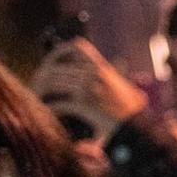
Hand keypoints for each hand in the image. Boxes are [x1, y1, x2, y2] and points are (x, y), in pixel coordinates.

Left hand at [30, 39, 147, 143]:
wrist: (138, 128)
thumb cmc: (129, 112)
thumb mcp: (122, 87)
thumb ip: (110, 76)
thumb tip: (106, 65)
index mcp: (103, 68)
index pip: (77, 47)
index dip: (60, 51)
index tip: (50, 61)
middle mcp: (96, 74)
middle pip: (60, 69)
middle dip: (46, 79)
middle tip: (38, 87)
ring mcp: (91, 88)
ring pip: (57, 84)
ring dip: (45, 93)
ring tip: (40, 101)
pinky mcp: (87, 105)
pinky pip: (62, 103)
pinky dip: (53, 108)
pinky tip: (50, 112)